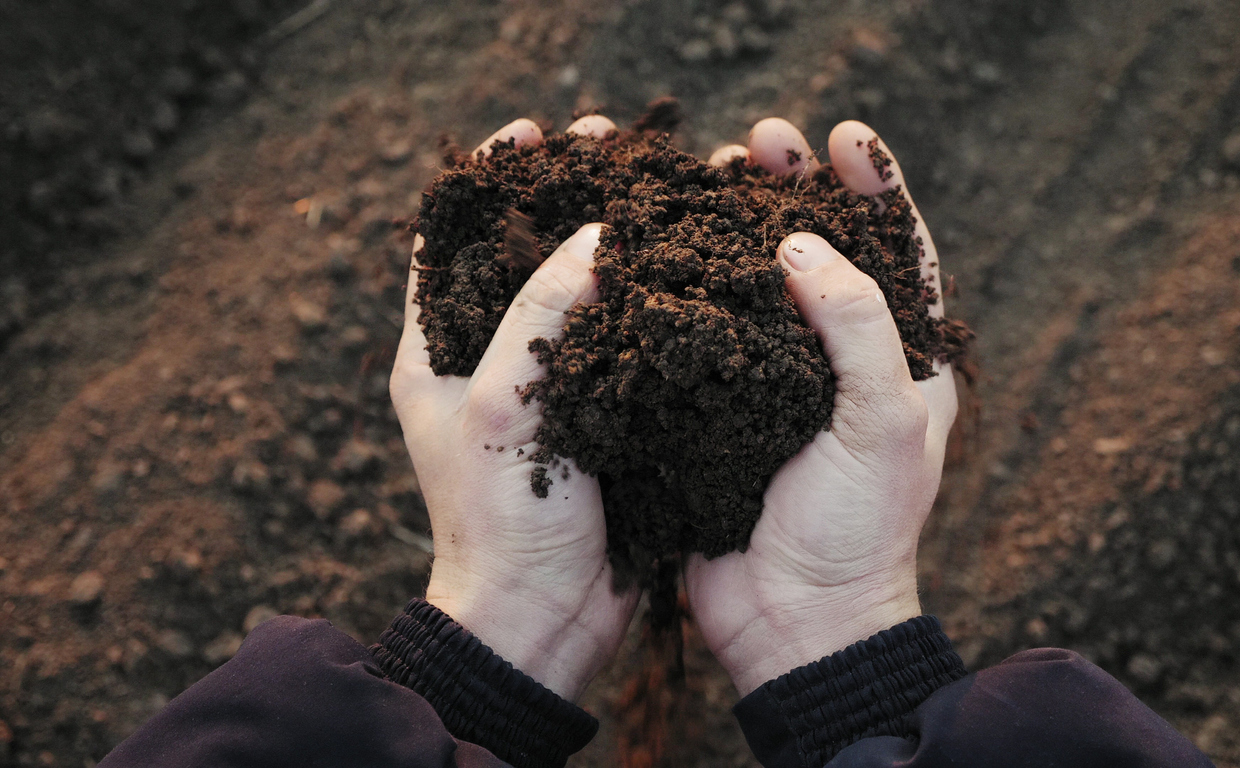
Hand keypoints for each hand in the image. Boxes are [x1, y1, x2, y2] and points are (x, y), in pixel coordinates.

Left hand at [389, 116, 637, 701]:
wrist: (543, 617)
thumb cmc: (499, 518)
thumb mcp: (499, 402)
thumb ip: (538, 312)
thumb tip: (594, 236)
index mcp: (435, 351)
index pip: (452, 241)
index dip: (491, 180)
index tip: (533, 133)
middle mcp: (487, 360)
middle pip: (523, 254)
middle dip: (565, 196)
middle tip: (613, 146)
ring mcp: (546, 387)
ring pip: (578, 293)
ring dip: (613, 241)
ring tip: (658, 190)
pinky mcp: (597, 415)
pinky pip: (620, 340)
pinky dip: (647, 300)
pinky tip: (687, 266)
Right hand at [686, 119, 958, 694]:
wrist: (794, 623)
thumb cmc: (859, 530)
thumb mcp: (883, 424)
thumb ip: (856, 326)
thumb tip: (800, 247)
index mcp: (901, 360)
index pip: (898, 250)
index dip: (875, 188)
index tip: (843, 137)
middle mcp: (838, 362)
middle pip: (819, 252)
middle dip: (793, 190)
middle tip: (760, 141)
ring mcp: (774, 383)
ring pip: (754, 284)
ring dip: (731, 227)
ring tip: (706, 174)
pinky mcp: (718, 408)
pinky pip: (702, 334)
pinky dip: (683, 290)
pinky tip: (657, 251)